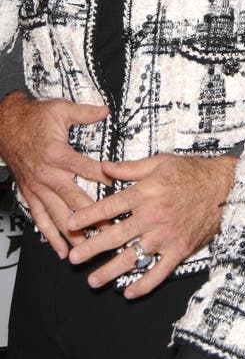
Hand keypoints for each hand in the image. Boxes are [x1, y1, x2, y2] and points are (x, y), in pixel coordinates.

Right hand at [0, 91, 108, 257]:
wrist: (6, 126)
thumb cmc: (35, 118)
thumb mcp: (60, 109)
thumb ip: (84, 112)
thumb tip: (105, 110)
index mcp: (56, 153)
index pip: (85, 168)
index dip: (103, 177)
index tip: (119, 189)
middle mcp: (47, 174)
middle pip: (73, 199)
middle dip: (92, 216)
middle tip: (109, 230)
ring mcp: (37, 188)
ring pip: (57, 215)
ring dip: (73, 232)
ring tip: (89, 247)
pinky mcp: (30, 194)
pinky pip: (41, 219)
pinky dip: (50, 235)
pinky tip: (61, 249)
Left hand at [67, 153, 236, 297]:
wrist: (223, 187)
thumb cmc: (191, 171)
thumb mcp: (160, 162)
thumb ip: (130, 167)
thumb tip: (104, 167)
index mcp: (146, 192)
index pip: (110, 206)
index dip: (88, 216)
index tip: (70, 224)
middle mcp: (153, 216)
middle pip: (116, 235)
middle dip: (92, 248)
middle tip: (74, 257)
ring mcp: (166, 235)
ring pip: (133, 257)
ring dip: (110, 271)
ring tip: (93, 280)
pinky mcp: (179, 249)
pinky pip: (159, 272)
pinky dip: (144, 284)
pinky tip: (129, 292)